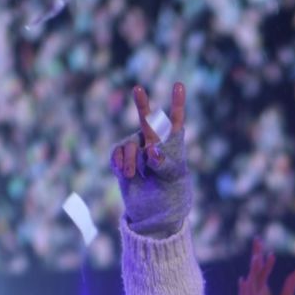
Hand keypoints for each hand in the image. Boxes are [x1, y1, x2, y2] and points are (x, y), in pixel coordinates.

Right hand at [109, 83, 190, 238]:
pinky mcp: (121, 157)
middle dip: (142, 105)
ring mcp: (135, 147)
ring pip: (129, 146)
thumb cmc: (171, 192)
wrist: (153, 209)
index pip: (175, 120)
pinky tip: (124, 173)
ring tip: (135, 176)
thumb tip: (151, 150)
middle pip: (147, 120)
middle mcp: (152, 139)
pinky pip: (116, 154)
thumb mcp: (171, 179)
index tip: (178, 85)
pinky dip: (119, 164)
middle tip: (138, 88)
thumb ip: (164, 163)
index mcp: (171, 142)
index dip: (177, 103)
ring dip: (131, 162)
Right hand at [238, 238, 294, 294]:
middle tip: (258, 241)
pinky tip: (243, 281)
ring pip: (250, 283)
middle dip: (256, 257)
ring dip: (253, 271)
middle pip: (254, 272)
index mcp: (261, 291)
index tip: (269, 249)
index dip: (265, 260)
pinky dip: (244, 291)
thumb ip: (290, 288)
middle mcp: (253, 294)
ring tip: (256, 258)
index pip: (262, 271)